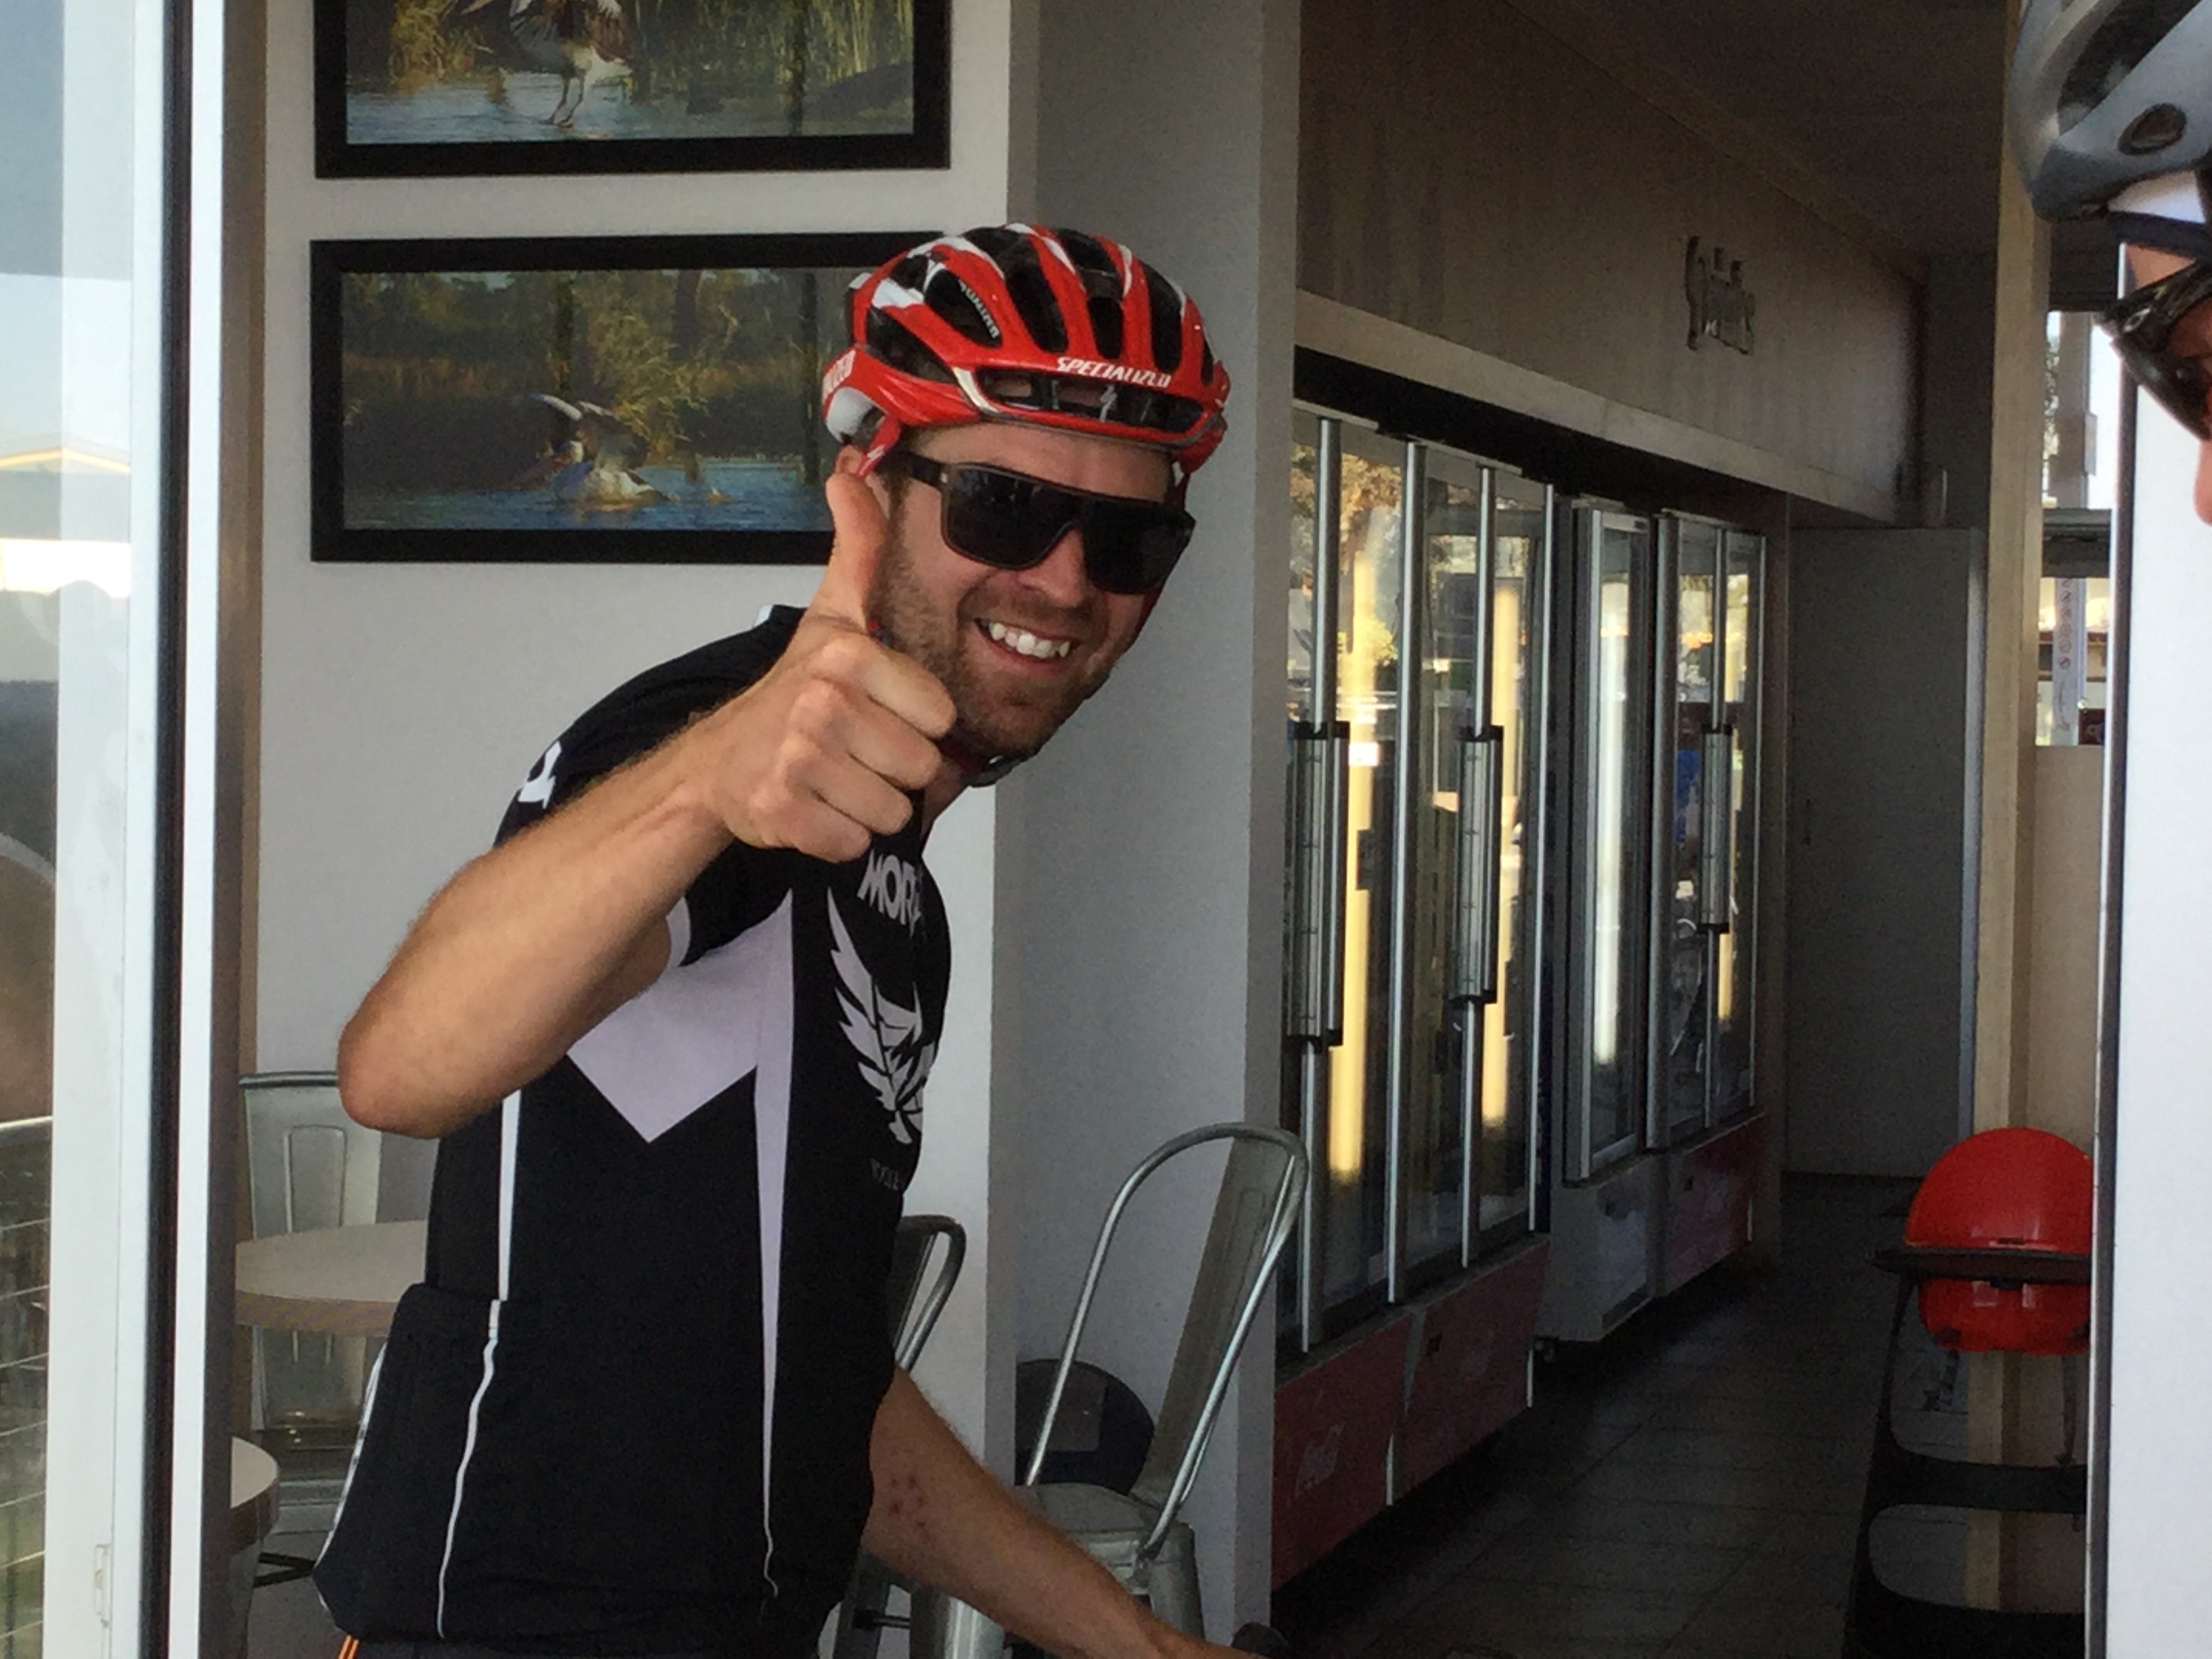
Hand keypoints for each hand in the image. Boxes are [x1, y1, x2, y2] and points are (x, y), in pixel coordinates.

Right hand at [690, 471, 955, 861]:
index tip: (877, 713)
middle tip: (853, 751)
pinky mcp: (783, 811)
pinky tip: (813, 807)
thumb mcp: (833, 616)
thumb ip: (860, 551)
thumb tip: (857, 473)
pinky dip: (838, 837)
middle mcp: (824, 702)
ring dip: (869, 806)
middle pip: (922, 768)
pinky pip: (854, 843)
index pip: (941, 718)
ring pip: (893, 811)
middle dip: (893, 770)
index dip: (914, 724)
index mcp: (850, 654)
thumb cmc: (790, 690)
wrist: (717, 762)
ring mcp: (799, 758)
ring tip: (834, 778)